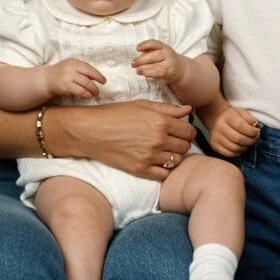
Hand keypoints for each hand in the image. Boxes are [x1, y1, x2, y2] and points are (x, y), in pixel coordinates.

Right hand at [44, 58, 105, 99]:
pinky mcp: (66, 87)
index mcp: (74, 62)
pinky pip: (80, 91)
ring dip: (92, 90)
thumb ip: (81, 69)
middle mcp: (71, 68)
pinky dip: (86, 94)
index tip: (104, 81)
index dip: (98, 75)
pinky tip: (89, 96)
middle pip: (88, 77)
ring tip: (95, 94)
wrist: (46, 79)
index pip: (89, 68)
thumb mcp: (70, 66)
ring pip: (85, 84)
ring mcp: (68, 77)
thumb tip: (96, 77)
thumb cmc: (61, 73)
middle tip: (98, 91)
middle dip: (95, 85)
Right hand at [45, 99, 196, 180]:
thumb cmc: (114, 115)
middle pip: (185, 146)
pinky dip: (164, 169)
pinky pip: (164, 174)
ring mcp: (149, 156)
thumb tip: (188, 110)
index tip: (180, 131)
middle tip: (171, 140)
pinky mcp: (140, 169)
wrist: (91, 131)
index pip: (189, 130)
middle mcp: (158, 139)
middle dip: (181, 143)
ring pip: (176, 161)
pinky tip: (157, 162)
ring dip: (173, 156)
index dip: (187, 130)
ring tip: (163, 151)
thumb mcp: (141, 105)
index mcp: (160, 121)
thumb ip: (167, 108)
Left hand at [132, 39, 184, 83]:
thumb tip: (140, 53)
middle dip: (141, 60)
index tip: (137, 48)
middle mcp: (167, 54)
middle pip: (153, 56)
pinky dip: (148, 73)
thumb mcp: (160, 52)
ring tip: (137, 70)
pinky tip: (143, 73)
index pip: (154, 43)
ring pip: (154, 66)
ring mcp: (168, 64)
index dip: (145, 45)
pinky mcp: (167, 73)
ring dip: (143, 68)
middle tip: (133, 63)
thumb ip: (150, 51)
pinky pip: (156, 73)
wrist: (180, 69)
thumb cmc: (165, 59)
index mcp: (164, 47)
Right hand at [210, 105, 258, 157]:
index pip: (242, 126)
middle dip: (250, 141)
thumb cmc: (233, 117)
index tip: (257, 132)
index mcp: (227, 117)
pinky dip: (237, 153)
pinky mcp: (214, 145)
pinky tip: (240, 147)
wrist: (217, 119)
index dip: (252, 132)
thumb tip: (255, 126)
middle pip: (238, 139)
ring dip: (244, 148)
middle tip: (254, 139)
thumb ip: (250, 118)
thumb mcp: (242, 113)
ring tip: (247, 144)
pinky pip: (229, 154)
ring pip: (234, 148)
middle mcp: (219, 127)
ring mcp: (215, 137)